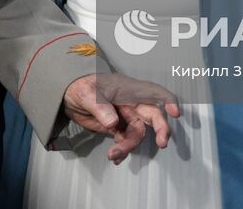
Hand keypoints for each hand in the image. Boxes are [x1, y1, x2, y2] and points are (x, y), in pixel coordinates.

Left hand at [61, 73, 179, 164]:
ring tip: (113, 155)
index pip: (154, 92)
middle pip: (152, 116)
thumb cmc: (80, 85)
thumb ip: (101, 107)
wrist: (67, 94)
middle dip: (160, 129)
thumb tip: (113, 122)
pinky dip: (122, 151)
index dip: (167, 101)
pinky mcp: (117, 128)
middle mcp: (131, 103)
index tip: (174, 113)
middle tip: (161, 143)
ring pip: (137, 134)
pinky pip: (125, 141)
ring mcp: (125, 116)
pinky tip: (114, 157)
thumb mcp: (87, 94)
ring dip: (128, 146)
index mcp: (128, 90)